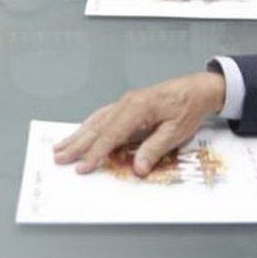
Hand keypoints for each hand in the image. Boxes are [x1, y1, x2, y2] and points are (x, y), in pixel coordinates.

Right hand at [53, 71, 226, 175]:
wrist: (197, 89)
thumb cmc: (188, 108)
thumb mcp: (176, 132)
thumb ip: (154, 149)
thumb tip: (137, 168)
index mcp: (138, 108)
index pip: (111, 134)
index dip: (96, 153)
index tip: (83, 167)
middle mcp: (126, 103)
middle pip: (97, 126)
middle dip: (77, 144)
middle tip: (59, 158)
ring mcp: (124, 102)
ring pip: (96, 120)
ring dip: (78, 135)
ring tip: (61, 147)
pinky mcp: (126, 104)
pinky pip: (102, 116)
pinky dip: (88, 126)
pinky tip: (80, 132)